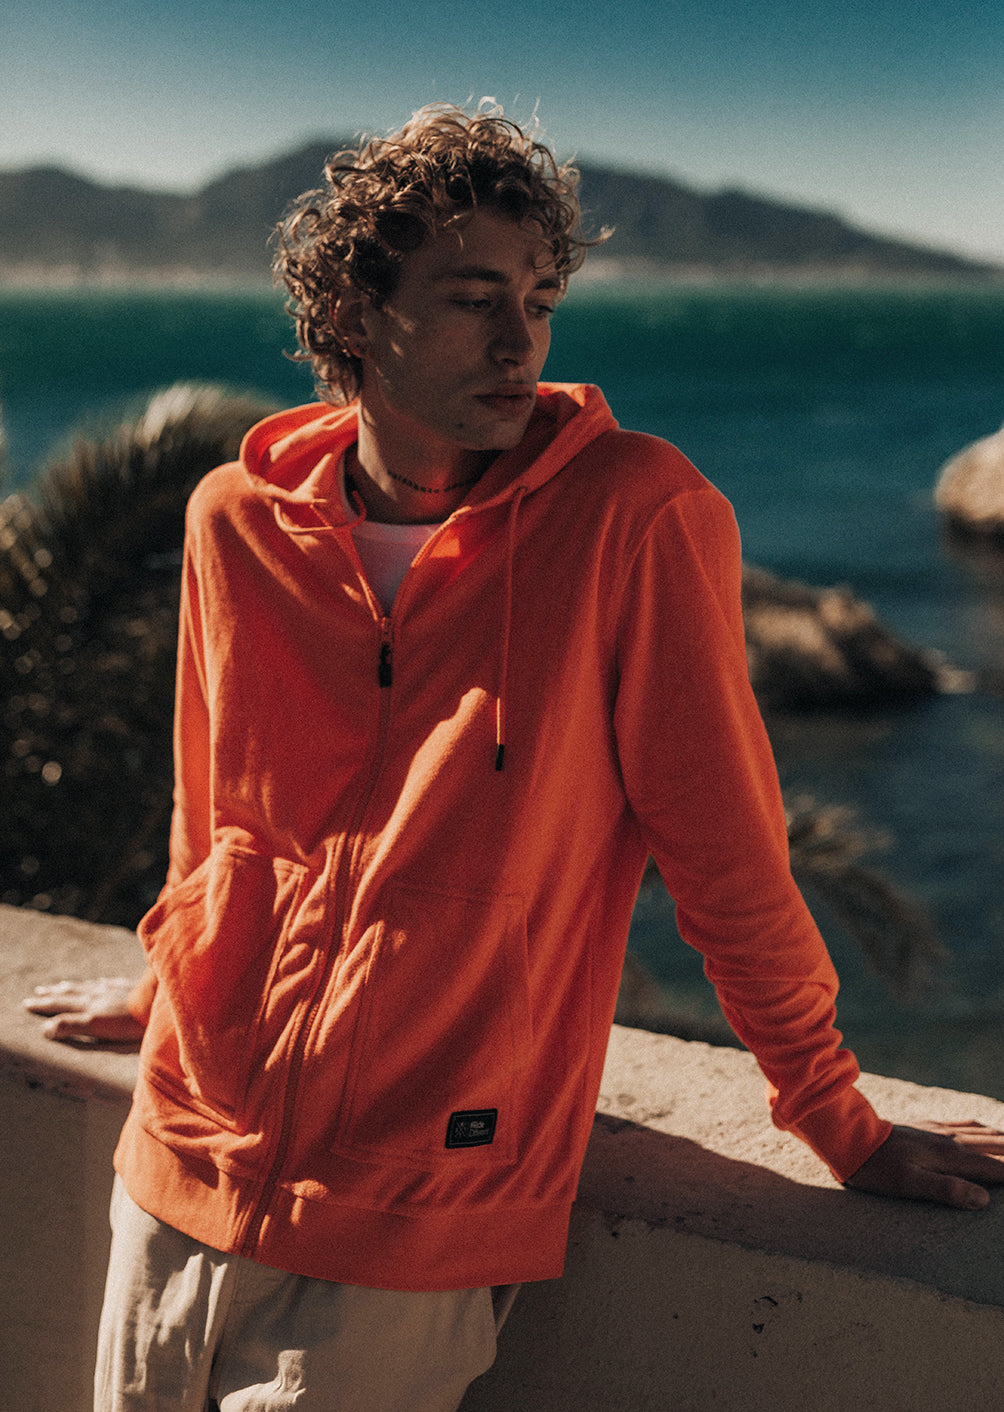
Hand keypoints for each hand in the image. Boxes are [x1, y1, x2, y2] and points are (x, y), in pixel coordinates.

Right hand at [22, 977, 145, 1043]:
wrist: (157, 1004)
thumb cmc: (128, 1021)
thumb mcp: (94, 1026)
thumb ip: (71, 1026)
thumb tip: (46, 1029)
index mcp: (88, 1005)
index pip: (60, 1004)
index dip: (43, 1004)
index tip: (28, 1002)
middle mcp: (98, 994)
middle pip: (70, 993)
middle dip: (52, 994)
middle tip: (38, 991)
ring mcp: (113, 989)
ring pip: (87, 986)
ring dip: (71, 987)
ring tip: (61, 985)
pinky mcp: (128, 988)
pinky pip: (107, 983)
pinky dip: (96, 983)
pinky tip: (98, 981)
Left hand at [845, 1121, 1003, 1209]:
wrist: (851, 1137)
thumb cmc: (878, 1168)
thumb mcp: (910, 1184)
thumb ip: (947, 1189)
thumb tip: (983, 1198)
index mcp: (950, 1158)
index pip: (996, 1168)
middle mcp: (950, 1141)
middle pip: (995, 1147)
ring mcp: (939, 1131)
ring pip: (982, 1134)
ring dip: (1003, 1139)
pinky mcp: (927, 1126)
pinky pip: (964, 1124)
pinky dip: (983, 1128)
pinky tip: (984, 1128)